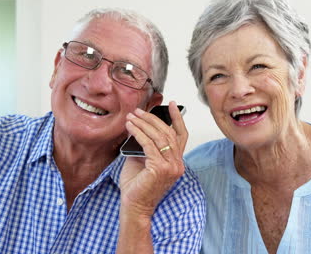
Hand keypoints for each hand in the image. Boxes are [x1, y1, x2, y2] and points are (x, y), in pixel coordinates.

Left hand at [119, 101, 187, 217]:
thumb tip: (138, 126)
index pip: (180, 135)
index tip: (170, 104)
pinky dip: (139, 133)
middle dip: (152, 119)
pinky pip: (149, 144)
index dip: (176, 118)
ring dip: (144, 124)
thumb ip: (145, 145)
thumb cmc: (137, 186)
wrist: (134, 206)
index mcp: (176, 161)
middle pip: (168, 132)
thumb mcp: (143, 160)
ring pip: (159, 137)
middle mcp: (177, 163)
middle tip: (139, 111)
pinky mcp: (160, 168)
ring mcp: (171, 166)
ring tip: (132, 116)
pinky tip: (130, 127)